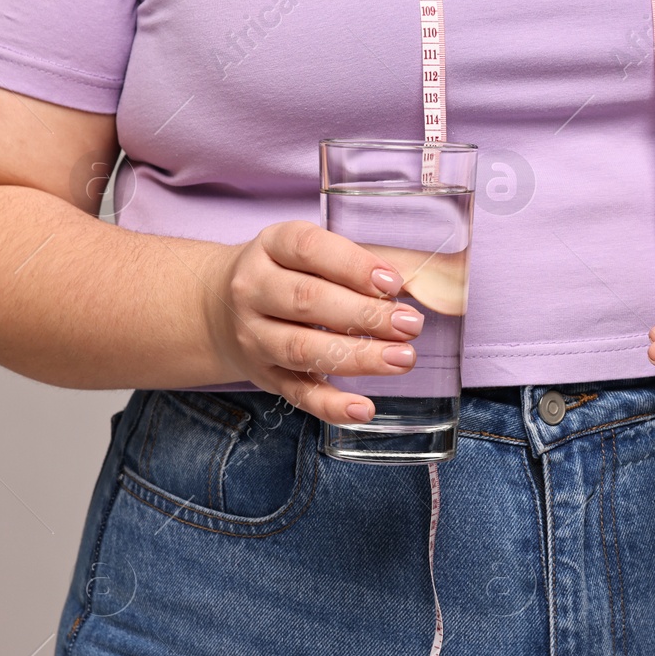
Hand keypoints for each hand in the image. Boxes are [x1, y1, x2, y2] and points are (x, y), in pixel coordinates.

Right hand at [203, 220, 424, 423]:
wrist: (219, 307)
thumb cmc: (290, 273)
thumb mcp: (314, 253)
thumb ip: (367, 263)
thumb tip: (434, 280)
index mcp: (272, 246)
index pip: (309, 249)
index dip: (352, 265)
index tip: (392, 283)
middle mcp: (255, 288)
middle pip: (307, 300)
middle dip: (364, 314)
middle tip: (410, 324)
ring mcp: (255, 335)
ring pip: (302, 349)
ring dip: (356, 357)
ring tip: (403, 359)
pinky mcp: (264, 375)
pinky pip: (297, 393)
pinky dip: (331, 406)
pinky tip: (364, 409)